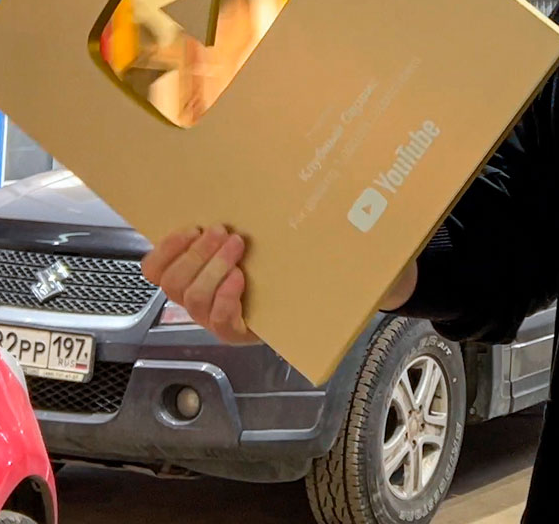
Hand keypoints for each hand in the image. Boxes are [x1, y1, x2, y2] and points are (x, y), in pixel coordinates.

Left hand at [139, 225, 421, 344]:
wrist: (314, 264)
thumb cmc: (342, 276)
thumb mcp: (360, 281)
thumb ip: (374, 280)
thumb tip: (398, 268)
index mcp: (260, 328)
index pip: (228, 327)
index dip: (226, 304)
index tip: (242, 277)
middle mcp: (226, 317)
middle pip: (195, 301)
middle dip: (208, 268)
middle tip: (235, 239)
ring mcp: (202, 295)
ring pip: (175, 285)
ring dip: (193, 254)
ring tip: (220, 230)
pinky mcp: (189, 271)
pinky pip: (159, 269)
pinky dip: (168, 250)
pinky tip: (189, 230)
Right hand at [140, 225, 257, 344]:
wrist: (288, 305)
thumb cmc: (259, 271)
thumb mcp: (235, 247)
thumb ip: (220, 233)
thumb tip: (221, 214)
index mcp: (185, 278)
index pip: (154, 270)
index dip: (166, 249)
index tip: (192, 229)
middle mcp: (192, 300)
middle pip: (174, 282)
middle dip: (197, 253)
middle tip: (220, 232)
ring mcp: (210, 319)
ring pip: (195, 297)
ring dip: (214, 266)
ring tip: (236, 246)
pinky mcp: (232, 333)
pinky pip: (219, 318)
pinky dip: (226, 294)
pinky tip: (239, 277)